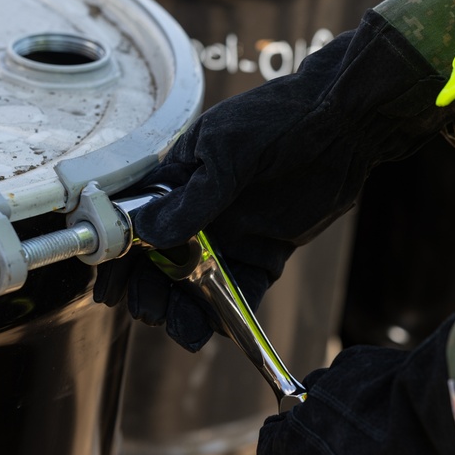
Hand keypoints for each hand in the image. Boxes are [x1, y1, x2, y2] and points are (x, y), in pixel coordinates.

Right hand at [94, 9, 454, 350]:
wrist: (342, 126)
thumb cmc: (278, 120)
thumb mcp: (227, 151)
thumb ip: (191, 197)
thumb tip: (148, 232)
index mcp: (176, 183)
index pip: (135, 227)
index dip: (120, 262)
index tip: (112, 293)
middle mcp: (198, 214)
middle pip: (162, 266)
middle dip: (152, 294)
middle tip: (151, 314)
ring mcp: (230, 237)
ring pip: (198, 285)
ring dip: (187, 311)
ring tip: (187, 334)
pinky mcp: (264, 254)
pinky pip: (242, 291)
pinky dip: (231, 314)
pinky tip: (222, 329)